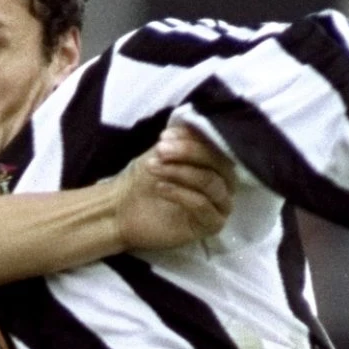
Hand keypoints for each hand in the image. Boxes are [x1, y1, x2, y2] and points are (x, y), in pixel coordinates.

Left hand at [112, 123, 237, 252]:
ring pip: (210, 183)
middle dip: (188, 153)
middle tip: (160, 150)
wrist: (123, 210)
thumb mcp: (164, 152)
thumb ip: (183, 139)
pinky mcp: (211, 225)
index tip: (164, 135)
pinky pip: (202, 205)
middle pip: (219, 164)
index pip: (216, 146)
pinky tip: (160, 187)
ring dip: (181, 172)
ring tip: (154, 167)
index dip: (192, 138)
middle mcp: (224, 183)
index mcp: (217, 163)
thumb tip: (195, 123)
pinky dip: (180, 193)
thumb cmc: (145, 179)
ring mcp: (219, 205)